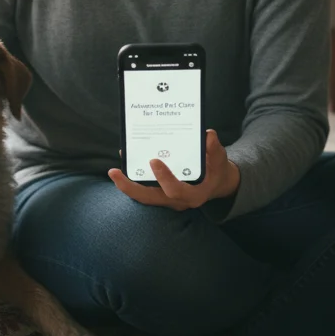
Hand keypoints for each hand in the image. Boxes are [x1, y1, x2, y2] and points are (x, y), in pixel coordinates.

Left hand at [107, 130, 240, 210]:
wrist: (217, 184)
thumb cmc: (217, 171)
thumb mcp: (221, 161)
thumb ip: (215, 150)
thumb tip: (208, 135)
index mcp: (193, 194)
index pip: (175, 190)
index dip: (164, 178)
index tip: (154, 161)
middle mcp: (177, 200)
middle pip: (149, 199)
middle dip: (130, 187)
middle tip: (114, 172)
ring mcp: (167, 200)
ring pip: (143, 197)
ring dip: (127, 185)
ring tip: (113, 171)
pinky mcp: (161, 195)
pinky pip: (144, 191)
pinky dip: (133, 181)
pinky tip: (125, 166)